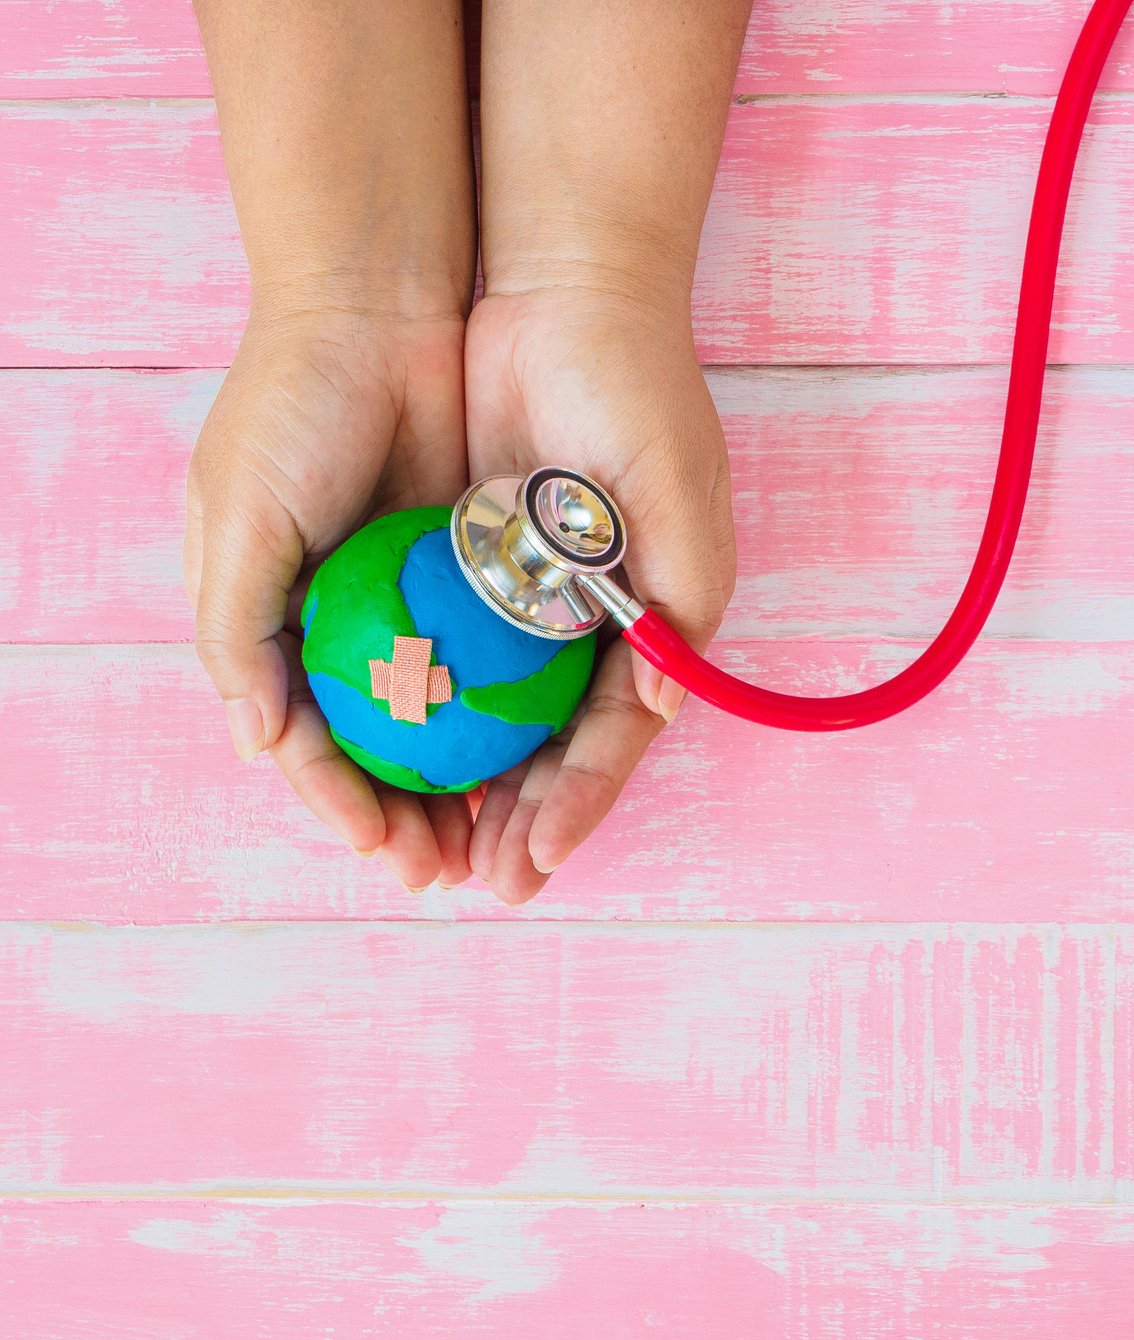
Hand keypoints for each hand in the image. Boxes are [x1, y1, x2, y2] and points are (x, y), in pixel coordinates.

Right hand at [184, 301, 477, 891]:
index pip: (311, 742)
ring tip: (492, 842)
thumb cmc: (290, 410)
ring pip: (446, 721)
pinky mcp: (479, 571)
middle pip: (382, 748)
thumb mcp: (237, 520)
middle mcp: (349, 625)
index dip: (342, 802)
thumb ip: (235, 635)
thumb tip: (256, 745)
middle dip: (409, 816)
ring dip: (464, 787)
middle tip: (445, 868)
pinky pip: (495, 663)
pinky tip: (528, 763)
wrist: (378, 307)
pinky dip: (506, 718)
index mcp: (280, 624)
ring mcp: (418, 602)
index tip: (381, 846)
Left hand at [463, 284, 736, 903]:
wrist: (562, 298)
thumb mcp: (676, 492)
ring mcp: (531, 609)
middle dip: (521, 823)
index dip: (576, 804)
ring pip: (501, 726)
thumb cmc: (634, 392)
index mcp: (650, 625)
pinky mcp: (475, 577)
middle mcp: (592, 630)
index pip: (610, 738)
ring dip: (474, 793)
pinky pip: (455, 666)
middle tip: (478, 883)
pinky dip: (437, 721)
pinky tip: (403, 765)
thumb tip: (660, 695)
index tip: (532, 860)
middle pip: (554, 752)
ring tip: (434, 852)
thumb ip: (677, 597)